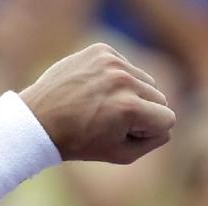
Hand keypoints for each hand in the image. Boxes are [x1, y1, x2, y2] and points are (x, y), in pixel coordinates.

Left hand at [20, 43, 175, 164]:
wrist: (39, 120)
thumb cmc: (79, 143)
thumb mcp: (122, 154)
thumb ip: (153, 140)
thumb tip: (166, 123)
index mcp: (129, 108)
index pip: (168, 119)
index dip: (150, 131)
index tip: (126, 134)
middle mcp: (123, 81)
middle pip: (159, 97)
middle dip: (143, 112)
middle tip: (112, 121)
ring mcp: (111, 62)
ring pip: (145, 80)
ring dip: (132, 93)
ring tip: (104, 105)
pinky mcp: (101, 50)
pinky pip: (126, 65)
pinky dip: (116, 78)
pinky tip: (96, 90)